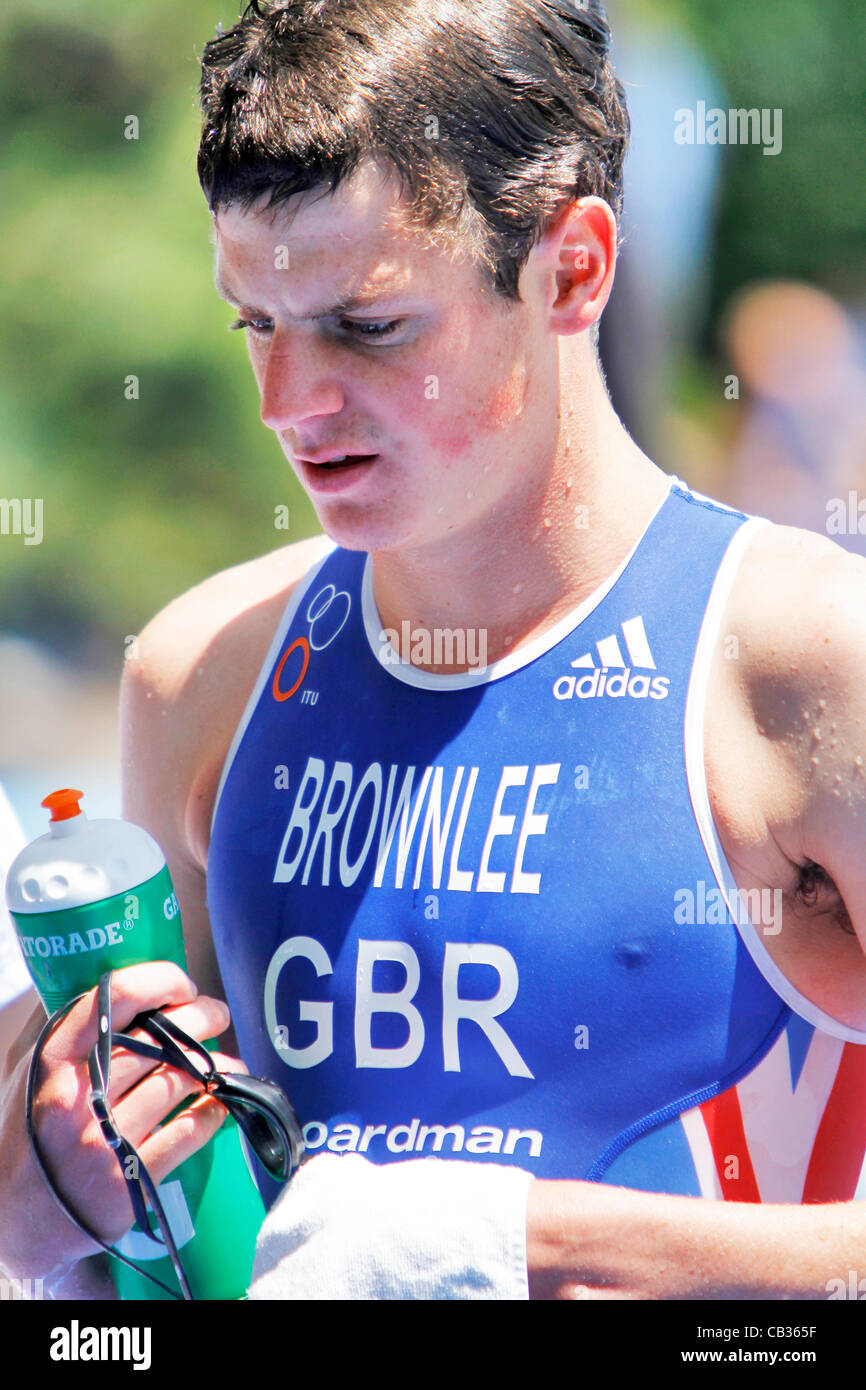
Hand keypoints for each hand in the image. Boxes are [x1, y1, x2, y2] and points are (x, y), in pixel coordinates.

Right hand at [0, 960, 241, 1281]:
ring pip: (180, 1081)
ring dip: (216, 1064)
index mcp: (53, 1062)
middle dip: (201, 1016)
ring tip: (227, 1060)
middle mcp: (78, 1097)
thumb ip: (62, 1029)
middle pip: (159, 1038)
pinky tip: (220, 1101)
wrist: (16, 1223)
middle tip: (216, 1013)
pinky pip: (189, 1132)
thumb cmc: (27, 1136)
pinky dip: (214, 1110)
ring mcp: (105, 1140)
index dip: (161, 981)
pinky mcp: (130, 1180)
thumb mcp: (25, 1074)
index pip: (115, 997)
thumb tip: (104, 979)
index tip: (183, 984)